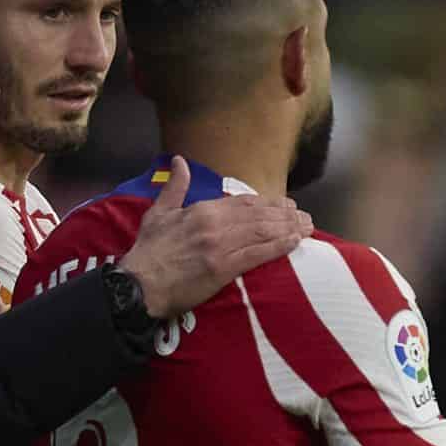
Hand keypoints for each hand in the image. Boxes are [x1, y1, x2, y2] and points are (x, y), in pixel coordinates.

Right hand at [116, 157, 312, 317]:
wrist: (138, 284)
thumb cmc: (147, 251)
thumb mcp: (158, 213)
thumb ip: (174, 187)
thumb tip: (180, 161)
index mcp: (202, 209)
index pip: (243, 202)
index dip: (267, 203)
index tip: (284, 204)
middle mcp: (215, 224)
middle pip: (259, 215)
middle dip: (285, 215)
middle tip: (304, 216)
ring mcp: (221, 245)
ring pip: (263, 232)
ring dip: (289, 228)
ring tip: (307, 228)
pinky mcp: (224, 268)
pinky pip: (258, 253)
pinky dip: (279, 246)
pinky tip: (295, 242)